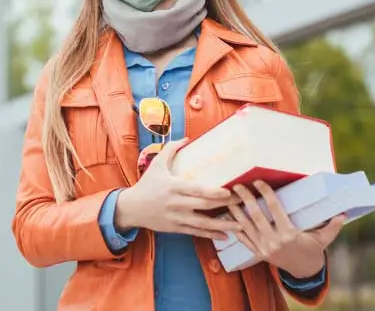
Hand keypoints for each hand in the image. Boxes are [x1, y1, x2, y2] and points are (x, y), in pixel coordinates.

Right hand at [115, 139, 242, 239]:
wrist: (131, 208)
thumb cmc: (147, 184)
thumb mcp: (157, 164)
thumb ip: (171, 150)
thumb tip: (187, 138)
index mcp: (174, 186)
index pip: (198, 190)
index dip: (215, 192)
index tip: (230, 191)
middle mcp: (177, 203)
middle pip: (204, 205)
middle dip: (225, 204)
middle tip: (242, 201)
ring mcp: (177, 217)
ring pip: (203, 223)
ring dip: (222, 224)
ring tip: (240, 225)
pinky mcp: (176, 228)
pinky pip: (196, 232)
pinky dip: (211, 235)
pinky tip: (225, 236)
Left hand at [228, 181, 343, 278]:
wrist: (303, 271)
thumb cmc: (312, 250)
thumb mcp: (323, 240)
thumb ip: (332, 227)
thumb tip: (343, 215)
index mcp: (290, 234)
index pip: (275, 209)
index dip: (266, 194)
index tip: (259, 181)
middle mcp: (275, 241)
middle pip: (257, 216)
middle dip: (246, 199)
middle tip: (237, 185)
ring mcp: (264, 248)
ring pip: (246, 227)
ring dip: (236, 212)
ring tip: (228, 198)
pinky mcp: (258, 254)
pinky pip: (244, 240)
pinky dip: (236, 228)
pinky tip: (229, 216)